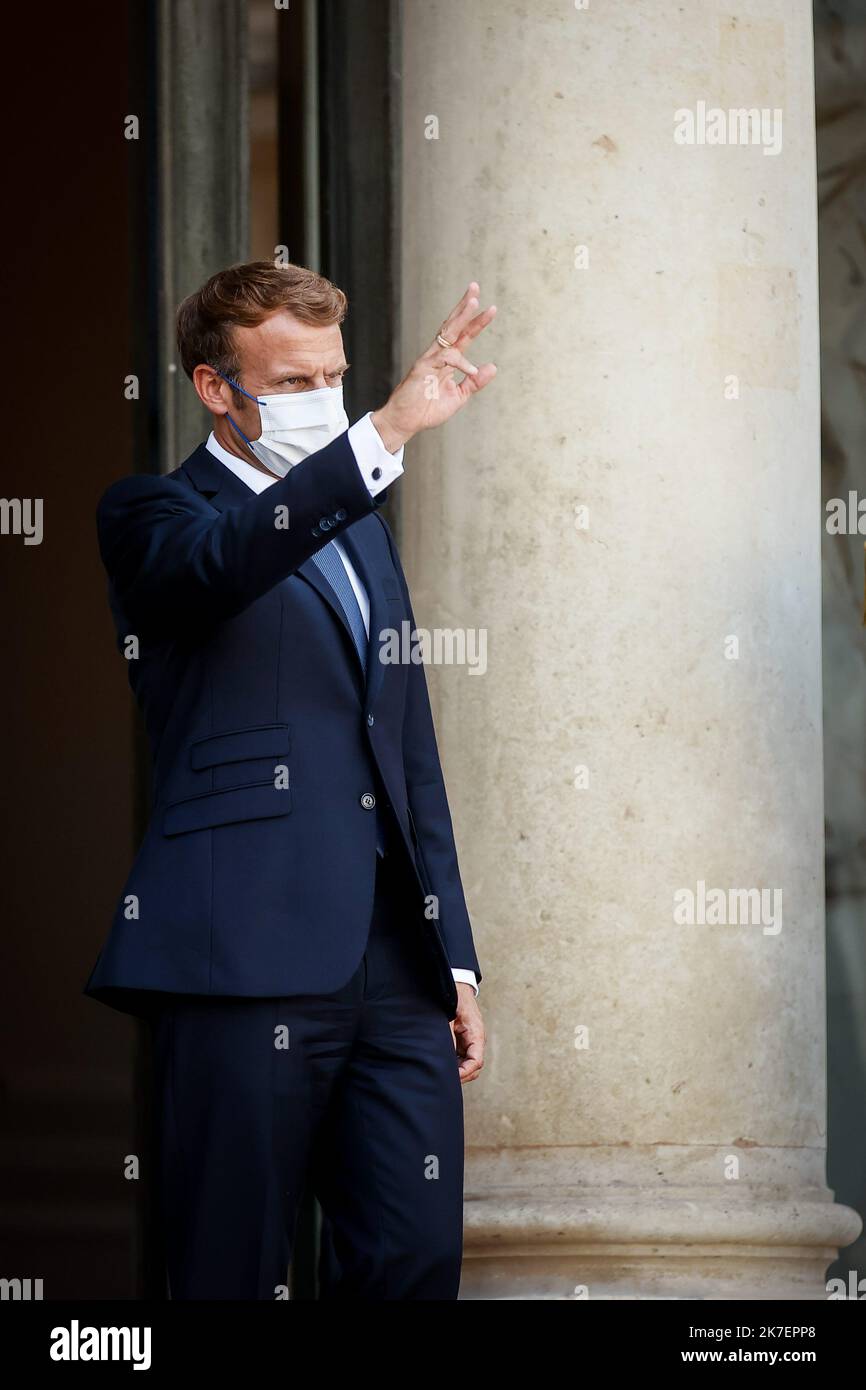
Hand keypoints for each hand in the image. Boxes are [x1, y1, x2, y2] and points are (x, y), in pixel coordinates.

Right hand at [371, 282, 496, 450]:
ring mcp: (429, 359)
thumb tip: (492, 366)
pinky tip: (471, 370)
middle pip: (453, 325)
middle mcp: (438, 355)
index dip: (476, 322)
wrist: (406, 422)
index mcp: (448, 360)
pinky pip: (444, 359)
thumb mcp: (459, 396)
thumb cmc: (428, 409)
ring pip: (447, 333)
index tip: (491, 308)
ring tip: (475, 303)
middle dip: (465, 307)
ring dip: (461, 317)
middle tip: (475, 287)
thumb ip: (474, 382)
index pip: (463, 336)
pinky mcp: (422, 368)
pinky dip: (459, 362)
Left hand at [450, 983, 484, 1084]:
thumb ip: (448, 1037)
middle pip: (473, 1067)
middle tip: (443, 1078)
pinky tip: (441, 1062)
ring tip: (440, 1071)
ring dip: (457, 1069)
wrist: (455, 984)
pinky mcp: (463, 1039)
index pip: (476, 1062)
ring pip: (467, 1063)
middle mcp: (475, 1040)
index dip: (465, 1072)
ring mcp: (470, 1040)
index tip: (452, 1077)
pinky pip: (461, 1056)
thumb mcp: (448, 1018)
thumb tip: (444, 1057)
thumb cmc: (454, 998)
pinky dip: (453, 1062)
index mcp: (476, 1034)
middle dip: (461, 1075)